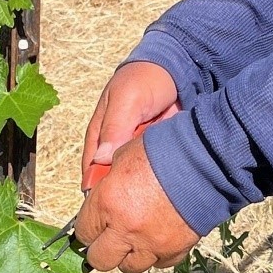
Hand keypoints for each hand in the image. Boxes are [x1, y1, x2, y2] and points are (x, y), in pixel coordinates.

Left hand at [74, 134, 199, 272]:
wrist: (205, 161)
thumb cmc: (163, 151)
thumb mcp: (124, 153)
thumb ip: (107, 176)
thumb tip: (97, 188)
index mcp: (107, 203)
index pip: (83, 232)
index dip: (89, 228)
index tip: (95, 224)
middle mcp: (125, 229)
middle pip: (100, 260)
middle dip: (103, 249)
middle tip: (111, 237)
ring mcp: (151, 243)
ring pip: (129, 267)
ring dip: (130, 254)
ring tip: (138, 238)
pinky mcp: (175, 250)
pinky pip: (160, 263)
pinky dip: (158, 254)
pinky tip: (160, 237)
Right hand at [82, 61, 179, 185]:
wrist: (179, 68)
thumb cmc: (145, 79)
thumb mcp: (127, 100)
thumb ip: (114, 128)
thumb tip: (100, 160)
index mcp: (100, 134)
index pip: (92, 169)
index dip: (98, 188)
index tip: (111, 203)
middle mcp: (117, 145)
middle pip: (114, 178)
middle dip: (124, 189)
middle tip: (138, 197)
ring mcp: (138, 149)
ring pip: (136, 176)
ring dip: (144, 182)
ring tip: (155, 185)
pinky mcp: (157, 151)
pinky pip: (155, 170)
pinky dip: (161, 174)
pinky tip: (168, 177)